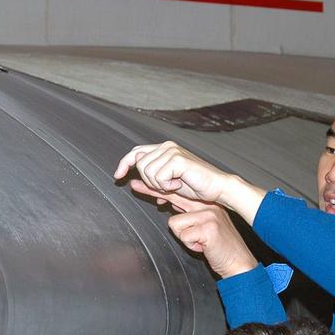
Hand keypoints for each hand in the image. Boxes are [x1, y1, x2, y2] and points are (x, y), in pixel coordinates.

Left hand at [115, 141, 233, 203]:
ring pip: (148, 172)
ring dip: (160, 185)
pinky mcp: (177, 159)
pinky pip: (158, 177)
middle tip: (168, 186)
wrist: (216, 188)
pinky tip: (180, 184)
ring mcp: (172, 151)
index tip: (117, 176)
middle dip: (150, 182)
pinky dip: (168, 186)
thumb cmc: (196, 186)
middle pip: (140, 165)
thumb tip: (131, 183)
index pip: (136, 152)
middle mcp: (167, 146)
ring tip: (176, 184)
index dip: (124, 163)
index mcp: (164, 149)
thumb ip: (151, 183)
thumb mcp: (168, 186)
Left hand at [139, 187, 257, 277]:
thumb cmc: (220, 248)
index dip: (156, 189)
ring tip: (200, 243)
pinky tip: (203, 247)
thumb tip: (170, 204)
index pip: (177, 194)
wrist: (238, 262)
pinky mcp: (208, 227)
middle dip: (153, 193)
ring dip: (184, 238)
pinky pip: (183, 235)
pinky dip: (190, 245)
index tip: (138, 184)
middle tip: (134, 186)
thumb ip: (188, 215)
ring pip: (175, 224)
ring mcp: (208, 215)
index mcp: (206, 204)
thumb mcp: (202, 228)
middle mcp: (207, 206)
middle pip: (172, 198)